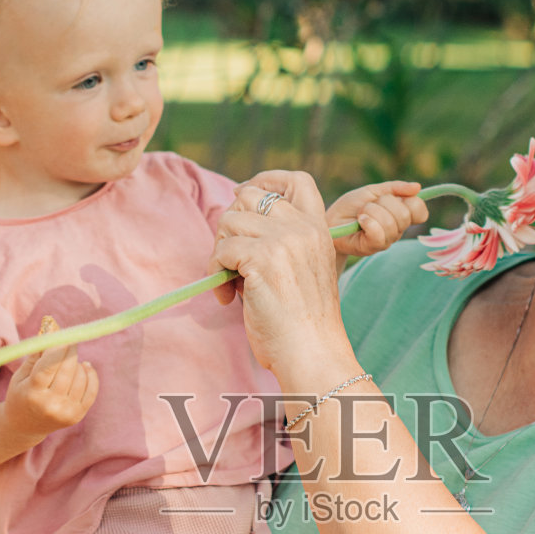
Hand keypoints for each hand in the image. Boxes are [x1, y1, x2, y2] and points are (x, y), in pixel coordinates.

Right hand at [5, 340, 98, 443]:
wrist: (24, 426)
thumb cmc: (21, 394)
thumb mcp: (21, 374)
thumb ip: (37, 352)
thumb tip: (51, 326)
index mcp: (32, 393)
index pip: (49, 366)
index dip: (58, 348)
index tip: (64, 335)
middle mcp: (50, 405)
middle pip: (67, 370)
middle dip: (70, 351)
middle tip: (70, 340)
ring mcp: (66, 412)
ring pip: (80, 377)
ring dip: (77, 364)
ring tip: (69, 361)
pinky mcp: (77, 415)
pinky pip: (92, 389)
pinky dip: (90, 374)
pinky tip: (85, 367)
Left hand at [209, 170, 353, 382]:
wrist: (312, 353)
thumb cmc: (304, 323)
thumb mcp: (306, 270)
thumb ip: (284, 243)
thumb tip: (236, 220)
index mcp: (318, 229)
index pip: (296, 180)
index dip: (265, 180)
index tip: (242, 196)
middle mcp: (303, 228)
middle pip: (249, 196)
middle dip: (231, 225)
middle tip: (232, 260)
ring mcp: (283, 240)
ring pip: (229, 221)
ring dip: (221, 253)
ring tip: (232, 284)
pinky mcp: (261, 258)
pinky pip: (221, 250)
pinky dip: (216, 274)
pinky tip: (229, 299)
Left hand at [325, 180, 425, 258]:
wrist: (330, 220)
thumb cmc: (350, 207)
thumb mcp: (372, 191)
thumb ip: (394, 188)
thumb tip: (417, 187)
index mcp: (399, 214)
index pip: (420, 211)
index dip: (412, 203)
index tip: (395, 197)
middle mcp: (396, 230)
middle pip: (405, 214)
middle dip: (384, 203)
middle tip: (369, 205)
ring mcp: (386, 240)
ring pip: (391, 223)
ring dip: (372, 211)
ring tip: (361, 214)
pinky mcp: (372, 247)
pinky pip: (379, 234)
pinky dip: (368, 222)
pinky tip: (360, 221)